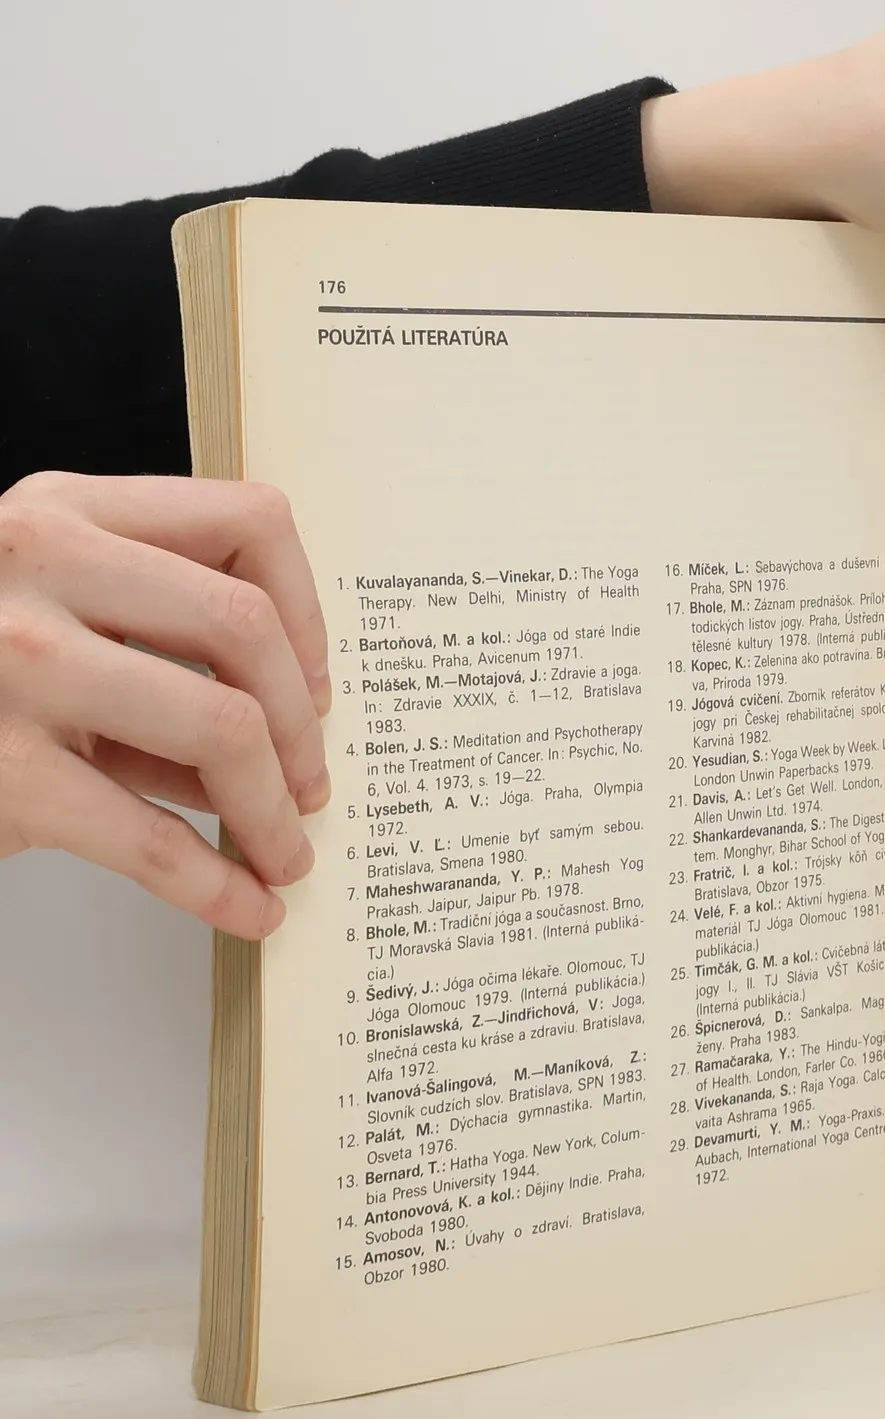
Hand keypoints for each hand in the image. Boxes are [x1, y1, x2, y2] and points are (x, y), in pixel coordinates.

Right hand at [0, 472, 331, 938]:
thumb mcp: (50, 610)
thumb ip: (157, 634)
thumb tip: (299, 720)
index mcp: (67, 512)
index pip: (245, 521)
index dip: (310, 611)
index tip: (319, 681)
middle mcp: (40, 565)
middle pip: (247, 628)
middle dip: (303, 724)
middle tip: (312, 783)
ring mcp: (16, 665)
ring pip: (223, 726)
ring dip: (275, 809)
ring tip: (287, 851)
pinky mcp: (1, 770)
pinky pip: (151, 838)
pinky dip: (219, 883)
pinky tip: (249, 906)